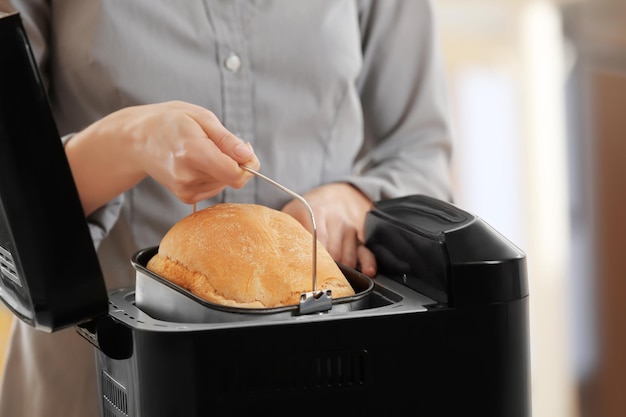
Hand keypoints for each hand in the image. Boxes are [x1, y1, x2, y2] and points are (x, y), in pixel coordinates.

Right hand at [65, 101, 259, 213]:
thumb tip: (248, 156)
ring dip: (223, 168)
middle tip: (217, 142)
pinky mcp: (185, 197)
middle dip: (236, 162)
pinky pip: (214, 188)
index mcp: (194, 152)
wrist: (137, 139)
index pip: (236, 175)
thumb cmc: (170, 122)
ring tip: (202, 149)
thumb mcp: (201, 117)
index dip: (250, 165)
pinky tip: (197, 162)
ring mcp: (185, 189)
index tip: (246, 150)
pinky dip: (213, 175)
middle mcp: (188, 176)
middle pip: (233, 179)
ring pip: (225, 184)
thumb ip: (227, 140)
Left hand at [282, 183, 376, 276]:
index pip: (314, 240)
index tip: (303, 274)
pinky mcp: (359, 238)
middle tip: (311, 282)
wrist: (332, 196)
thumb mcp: (290, 212)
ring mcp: (348, 229)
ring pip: (346, 256)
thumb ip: (283, 228)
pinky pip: (366, 251)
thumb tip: (270, 249)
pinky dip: (368, 263)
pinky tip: (367, 272)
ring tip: (328, 281)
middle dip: (322, 269)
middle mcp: (335, 220)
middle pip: (331, 253)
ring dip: (339, 271)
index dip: (310, 259)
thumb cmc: (307, 209)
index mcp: (316, 212)